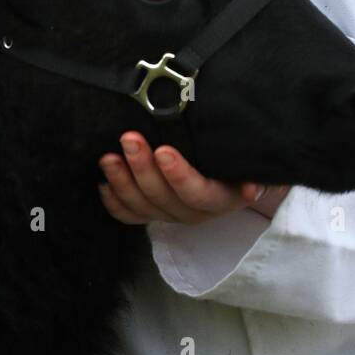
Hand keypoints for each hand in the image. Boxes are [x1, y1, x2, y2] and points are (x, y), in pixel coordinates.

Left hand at [99, 132, 290, 223]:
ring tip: (109, 157)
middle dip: (143, 168)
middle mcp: (197, 211)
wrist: (235, 172)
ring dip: (122, 182)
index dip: (180, 175)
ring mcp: (173, 214)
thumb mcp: (252, 158)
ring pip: (144, 207)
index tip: (164, 151)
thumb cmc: (240, 159)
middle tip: (130, 138)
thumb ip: (252, 167)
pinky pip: (131, 215)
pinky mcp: (155, 213)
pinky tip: (102, 183)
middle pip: (165, 198)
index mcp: (223, 198)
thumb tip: (252, 188)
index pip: (200, 193)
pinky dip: (114, 202)